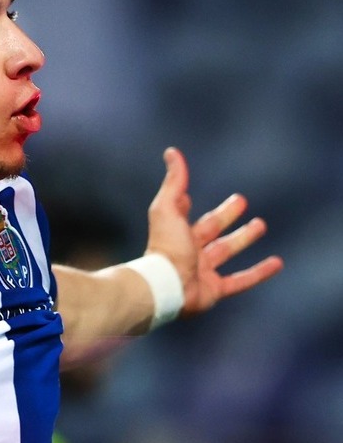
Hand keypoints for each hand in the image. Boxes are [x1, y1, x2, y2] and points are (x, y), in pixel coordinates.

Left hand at [145, 147, 282, 315]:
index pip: (194, 216)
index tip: (211, 195)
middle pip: (212, 231)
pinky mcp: (214, 290)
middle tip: (242, 203)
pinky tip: (277, 263)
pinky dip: (260, 273)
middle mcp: (190, 252)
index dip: (199, 205)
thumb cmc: (166, 246)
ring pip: (227, 252)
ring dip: (244, 239)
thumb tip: (172, 152)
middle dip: (227, 217)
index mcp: (179, 233)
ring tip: (261, 225)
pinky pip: (241, 281)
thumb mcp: (168, 208)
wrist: (165, 284)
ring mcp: (203, 272)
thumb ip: (174, 182)